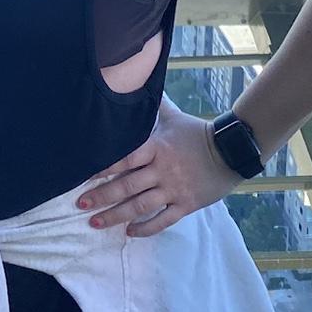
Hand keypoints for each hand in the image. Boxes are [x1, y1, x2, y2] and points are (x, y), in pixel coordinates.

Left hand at [77, 97, 242, 236]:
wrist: (230, 152)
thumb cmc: (198, 133)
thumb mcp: (174, 117)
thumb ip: (155, 105)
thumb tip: (141, 80)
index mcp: (156, 147)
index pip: (125, 159)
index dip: (103, 168)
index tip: (83, 176)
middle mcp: (162, 170)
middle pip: (127, 186)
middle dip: (102, 196)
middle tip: (80, 205)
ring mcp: (173, 189)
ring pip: (140, 206)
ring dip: (116, 216)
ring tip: (95, 222)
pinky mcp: (186, 205)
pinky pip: (163, 220)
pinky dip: (146, 228)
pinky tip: (129, 232)